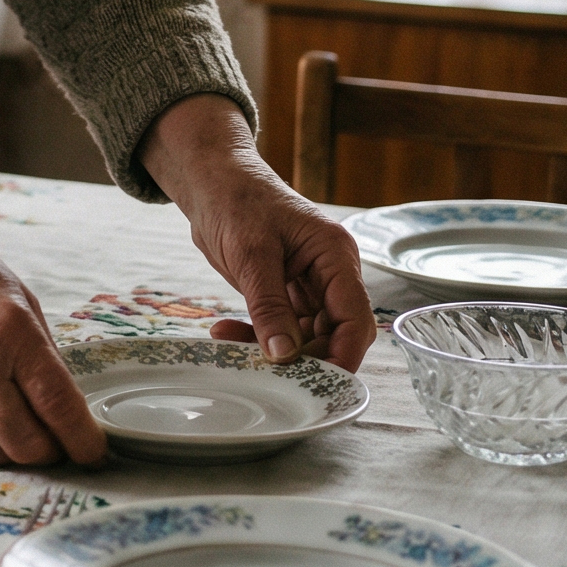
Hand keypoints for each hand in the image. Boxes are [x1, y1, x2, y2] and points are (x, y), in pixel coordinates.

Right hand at [0, 142, 106, 467]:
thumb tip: (65, 410)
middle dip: (50, 451)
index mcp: (10, 330)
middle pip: (26, 443)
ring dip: (13, 448)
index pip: (57, 405)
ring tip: (17, 422)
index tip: (93, 451)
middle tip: (56, 439)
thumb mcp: (20, 298)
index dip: (82, 439)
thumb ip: (43, 354)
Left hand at [137, 97, 375, 371]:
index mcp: (335, 255)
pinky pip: (284, 325)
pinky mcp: (288, 289)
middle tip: (266, 371)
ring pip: (307, 334)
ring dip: (275, 348)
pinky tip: (226, 332)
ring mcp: (310, 282)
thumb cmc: (236, 200)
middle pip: (335, 333)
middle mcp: (331, 271)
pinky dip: (259, 334)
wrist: (210, 179)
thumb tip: (285, 356)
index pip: (355, 318)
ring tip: (230, 344)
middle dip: (304, 357)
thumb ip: (269, 305)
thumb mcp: (251, 254)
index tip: (320, 387)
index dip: (343, 356)